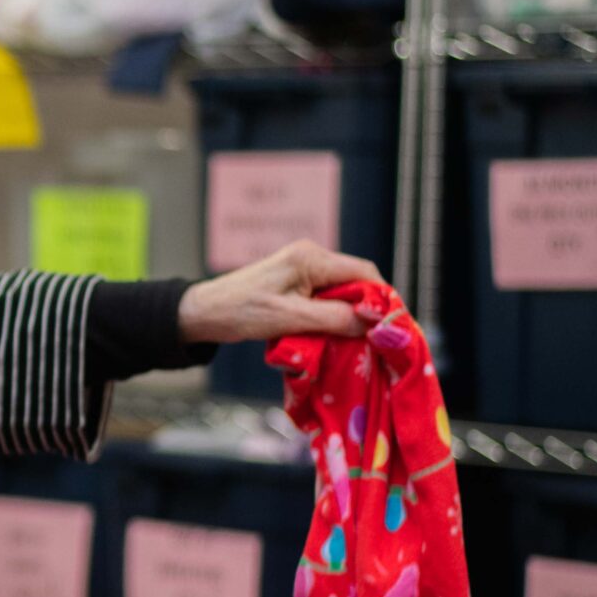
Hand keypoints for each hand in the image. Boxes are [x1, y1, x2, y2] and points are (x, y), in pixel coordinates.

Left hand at [177, 240, 385, 344]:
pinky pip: (328, 298)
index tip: (392, 327)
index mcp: (311, 258)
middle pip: (357, 281)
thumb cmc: (240, 312)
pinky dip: (335, 315)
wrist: (204, 312)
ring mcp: (304, 269)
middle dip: (369, 308)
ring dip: (351, 314)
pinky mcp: (297, 283)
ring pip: (344, 291)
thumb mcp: (289, 318)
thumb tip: (372, 323)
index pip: (364, 273)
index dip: (382, 299)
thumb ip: (332, 318)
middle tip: (378, 338)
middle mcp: (311, 257)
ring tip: (359, 340)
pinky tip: (337, 334)